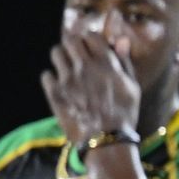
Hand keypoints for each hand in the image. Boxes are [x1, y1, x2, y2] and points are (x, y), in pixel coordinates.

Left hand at [41, 32, 140, 146]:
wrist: (107, 142)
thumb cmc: (124, 116)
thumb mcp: (133, 88)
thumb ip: (125, 62)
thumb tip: (121, 40)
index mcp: (105, 63)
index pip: (91, 36)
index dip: (90, 41)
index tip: (90, 49)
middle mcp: (85, 66)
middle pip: (70, 40)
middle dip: (73, 46)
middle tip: (76, 57)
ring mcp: (68, 79)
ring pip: (56, 52)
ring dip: (61, 59)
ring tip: (67, 71)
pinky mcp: (55, 93)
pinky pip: (46, 75)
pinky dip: (52, 80)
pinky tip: (60, 88)